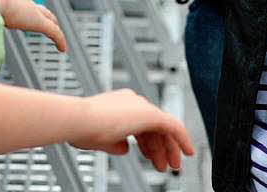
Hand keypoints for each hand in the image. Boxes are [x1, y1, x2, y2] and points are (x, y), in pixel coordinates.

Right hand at [0, 0, 65, 51]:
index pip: (18, 2)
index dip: (22, 8)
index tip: (22, 14)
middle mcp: (20, 0)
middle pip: (36, 8)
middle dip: (43, 14)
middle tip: (46, 21)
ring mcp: (30, 10)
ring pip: (48, 18)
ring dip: (52, 25)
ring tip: (57, 35)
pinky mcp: (37, 22)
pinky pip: (54, 32)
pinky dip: (59, 39)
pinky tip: (62, 48)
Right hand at [72, 89, 193, 171]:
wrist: (78, 119)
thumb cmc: (82, 128)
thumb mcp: (101, 139)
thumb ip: (117, 142)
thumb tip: (126, 147)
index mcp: (119, 104)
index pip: (141, 124)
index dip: (148, 143)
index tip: (150, 157)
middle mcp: (132, 101)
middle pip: (154, 126)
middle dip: (160, 148)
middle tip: (164, 165)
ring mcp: (140, 105)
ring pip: (164, 128)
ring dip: (168, 149)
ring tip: (171, 166)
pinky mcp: (149, 113)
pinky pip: (173, 126)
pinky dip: (182, 139)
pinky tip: (187, 151)